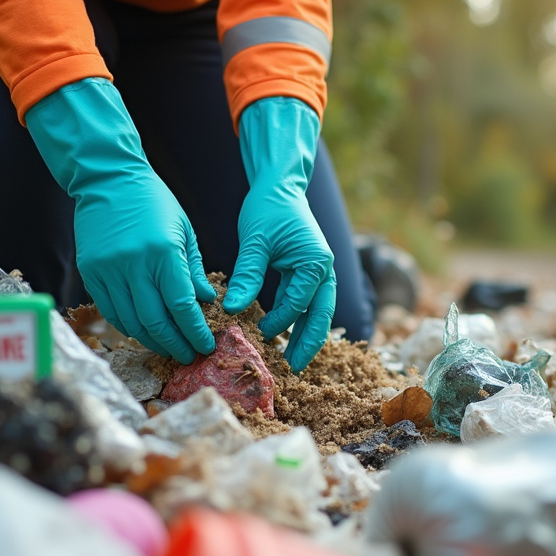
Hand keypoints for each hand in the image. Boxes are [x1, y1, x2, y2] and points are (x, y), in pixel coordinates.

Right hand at [27, 78, 215, 363]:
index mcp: (162, 252)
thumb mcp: (183, 229)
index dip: (194, 332)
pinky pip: (111, 311)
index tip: (205, 346)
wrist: (108, 179)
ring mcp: (108, 270)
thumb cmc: (153, 201)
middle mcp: (133, 264)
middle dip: (175, 344)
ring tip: (168, 347)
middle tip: (188, 354)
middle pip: (156, 321)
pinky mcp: (91, 272)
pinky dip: (129, 326)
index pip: (181, 306)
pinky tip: (144, 331)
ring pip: (131, 322)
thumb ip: (194, 269)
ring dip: (152, 340)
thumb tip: (207, 303)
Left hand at [223, 97, 334, 371]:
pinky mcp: (311, 271)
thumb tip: (231, 309)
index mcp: (314, 262)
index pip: (297, 303)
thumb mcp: (254, 242)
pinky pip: (310, 302)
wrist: (280, 186)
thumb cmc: (267, 209)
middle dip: (309, 344)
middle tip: (294, 369)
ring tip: (294, 360)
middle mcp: (324, 269)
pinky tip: (287, 334)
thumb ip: (246, 276)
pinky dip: (301, 319)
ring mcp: (321, 271)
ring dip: (308, 335)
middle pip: (321, 316)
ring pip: (319, 312)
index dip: (278, 322)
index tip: (258, 334)